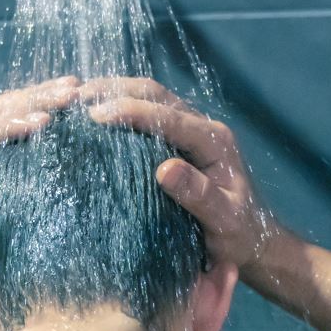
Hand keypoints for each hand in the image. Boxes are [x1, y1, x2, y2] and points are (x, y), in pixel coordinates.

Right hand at [82, 77, 276, 271]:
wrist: (253, 239)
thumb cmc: (238, 234)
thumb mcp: (223, 219)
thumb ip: (198, 195)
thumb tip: (164, 170)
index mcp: (214, 141)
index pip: (169, 117)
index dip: (132, 112)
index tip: (96, 115)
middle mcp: (204, 128)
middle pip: (157, 95)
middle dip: (116, 91)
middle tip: (77, 97)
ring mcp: (192, 131)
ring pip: (151, 98)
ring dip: (116, 94)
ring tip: (78, 99)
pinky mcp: (180, 142)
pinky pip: (149, 117)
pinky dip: (122, 110)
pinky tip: (96, 118)